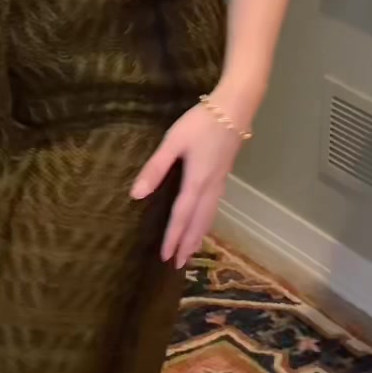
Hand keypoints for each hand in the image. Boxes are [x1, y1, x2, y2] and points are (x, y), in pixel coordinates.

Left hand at [130, 103, 242, 269]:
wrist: (235, 108)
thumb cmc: (201, 122)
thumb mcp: (173, 141)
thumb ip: (155, 168)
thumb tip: (136, 195)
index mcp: (196, 181)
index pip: (182, 216)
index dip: (173, 238)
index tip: (165, 257)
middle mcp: (211, 187)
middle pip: (199, 222)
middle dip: (189, 244)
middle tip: (179, 264)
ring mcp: (220, 182)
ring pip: (209, 216)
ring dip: (199, 235)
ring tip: (191, 251)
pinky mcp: (224, 175)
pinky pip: (215, 206)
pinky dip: (207, 221)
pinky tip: (204, 221)